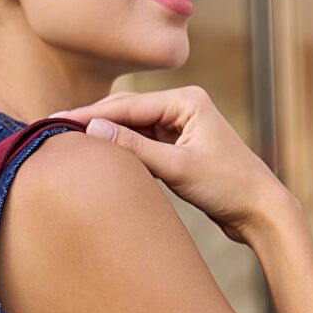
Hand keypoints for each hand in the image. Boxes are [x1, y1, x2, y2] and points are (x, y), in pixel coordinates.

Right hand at [52, 86, 292, 244]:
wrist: (260, 211)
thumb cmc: (228, 186)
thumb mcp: (178, 168)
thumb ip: (135, 149)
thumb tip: (94, 129)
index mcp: (186, 100)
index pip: (126, 105)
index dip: (89, 114)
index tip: (56, 121)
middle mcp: (183, 108)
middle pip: (127, 114)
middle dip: (91, 122)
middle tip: (52, 130)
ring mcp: (181, 130)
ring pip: (133, 132)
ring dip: (105, 139)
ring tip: (68, 146)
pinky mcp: (180, 151)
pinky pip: (143, 148)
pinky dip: (122, 155)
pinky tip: (99, 161)